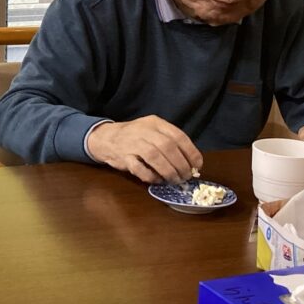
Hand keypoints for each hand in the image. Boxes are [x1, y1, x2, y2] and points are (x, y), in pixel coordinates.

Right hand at [86, 115, 202, 183]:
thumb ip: (170, 141)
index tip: (197, 166)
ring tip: (174, 180)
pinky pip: (139, 168)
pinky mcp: (123, 157)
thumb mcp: (153, 130)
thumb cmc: (135, 136)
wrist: (106, 138)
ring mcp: (132, 143)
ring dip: (168, 171)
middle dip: (181, 164)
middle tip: (186, 176)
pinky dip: (151, 176)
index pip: (178, 136)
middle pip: (168, 147)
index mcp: (155, 123)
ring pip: (155, 157)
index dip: (191, 152)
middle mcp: (144, 131)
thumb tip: (191, 162)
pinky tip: (157, 180)